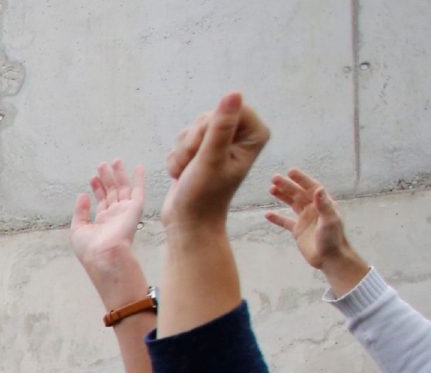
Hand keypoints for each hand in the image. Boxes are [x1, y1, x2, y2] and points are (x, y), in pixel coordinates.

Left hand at [70, 160, 151, 307]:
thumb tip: (82, 195)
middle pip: (112, 192)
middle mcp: (115, 215)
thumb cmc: (90, 248)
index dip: (97, 188)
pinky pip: (139, 191)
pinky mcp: (135, 209)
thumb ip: (80, 211)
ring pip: (123, 188)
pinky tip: (138, 167)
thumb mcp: (78, 229)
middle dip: (107, 178)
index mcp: (102, 222)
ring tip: (114, 161)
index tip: (92, 177)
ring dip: (119, 174)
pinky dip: (139, 179)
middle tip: (102, 164)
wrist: (104, 255)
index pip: (101, 201)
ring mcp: (125, 211)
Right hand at [160, 92, 269, 234]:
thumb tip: (233, 92)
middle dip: (192, 142)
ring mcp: (219, 143)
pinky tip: (182, 175)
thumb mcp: (211, 159)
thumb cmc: (203, 196)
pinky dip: (176, 159)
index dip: (210, 126)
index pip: (229, 107)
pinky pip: (181, 141)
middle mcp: (239, 136)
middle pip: (207, 117)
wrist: (187, 222)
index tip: (207, 150)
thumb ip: (221, 126)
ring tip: (188, 173)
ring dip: (182, 153)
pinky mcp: (201, 151)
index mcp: (254, 135)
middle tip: (195, 165)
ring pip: (190, 129)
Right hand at [267, 168, 369, 293]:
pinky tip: (267, 214)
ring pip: (291, 204)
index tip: (290, 172)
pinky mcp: (298, 230)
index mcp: (323, 204)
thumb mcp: (330, 220)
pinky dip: (277, 218)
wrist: (330, 258)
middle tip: (274, 178)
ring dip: (282, 196)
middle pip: (298, 194)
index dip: (301, 179)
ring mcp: (305, 219)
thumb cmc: (332, 239)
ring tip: (271, 189)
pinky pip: (285, 222)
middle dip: (287, 185)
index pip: (311, 188)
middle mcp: (313, 209)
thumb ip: (323, 205)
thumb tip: (318, 189)